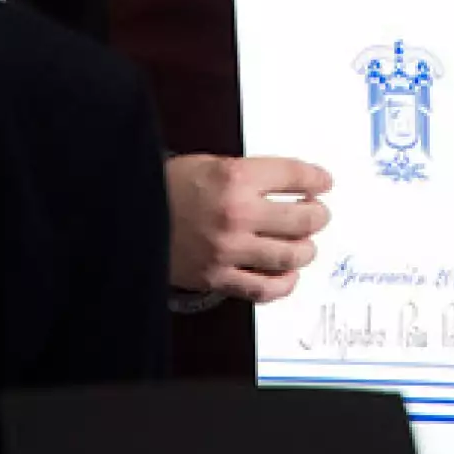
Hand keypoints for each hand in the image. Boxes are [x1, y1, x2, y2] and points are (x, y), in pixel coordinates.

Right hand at [166, 154, 332, 302]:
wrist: (129, 214)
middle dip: (318, 215)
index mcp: (235, 177)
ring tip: (305, 244)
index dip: (316, 179)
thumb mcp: (210, 164)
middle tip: (318, 213)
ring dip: (306, 249)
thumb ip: (250, 175)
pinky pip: (264, 288)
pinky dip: (283, 284)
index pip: (294, 176)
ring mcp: (228, 249)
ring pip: (290, 255)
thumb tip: (289, 183)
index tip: (323, 182)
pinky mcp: (217, 277)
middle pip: (302, 218)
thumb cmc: (167, 187)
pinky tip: (287, 275)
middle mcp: (236, 214)